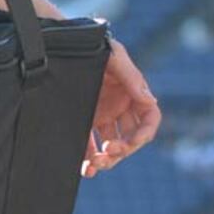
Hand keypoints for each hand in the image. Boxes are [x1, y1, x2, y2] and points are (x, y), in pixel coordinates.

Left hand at [81, 37, 161, 177]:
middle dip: (123, 149)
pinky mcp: (83, 122)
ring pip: (111, 146)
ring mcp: (102, 116)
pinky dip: (89, 160)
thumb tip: (151, 100)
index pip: (149, 119)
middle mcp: (120, 107)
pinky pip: (90, 146)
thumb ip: (131, 76)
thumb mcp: (114, 55)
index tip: (133, 143)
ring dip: (107, 159)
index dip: (145, 133)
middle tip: (108, 152)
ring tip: (95, 166)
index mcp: (132, 93)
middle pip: (130, 138)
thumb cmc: (93, 46)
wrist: (62, 45)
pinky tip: (86, 168)